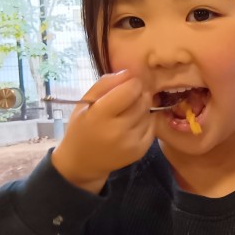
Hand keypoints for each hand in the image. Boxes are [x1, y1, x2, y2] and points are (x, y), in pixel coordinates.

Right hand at [50, 71, 153, 193]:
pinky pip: (152, 126)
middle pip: (142, 101)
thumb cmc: (82, 127)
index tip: (128, 84)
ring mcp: (131, 142)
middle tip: (128, 98)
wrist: (83, 162)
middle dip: (138, 94)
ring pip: (149, 113)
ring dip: (142, 108)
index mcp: (100, 116)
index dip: (132, 83)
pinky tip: (132, 124)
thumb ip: (106, 84)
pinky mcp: (141, 150)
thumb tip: (129, 72)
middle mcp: (117, 130)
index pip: (130, 90)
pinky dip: (146, 121)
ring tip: (127, 113)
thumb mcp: (85, 102)